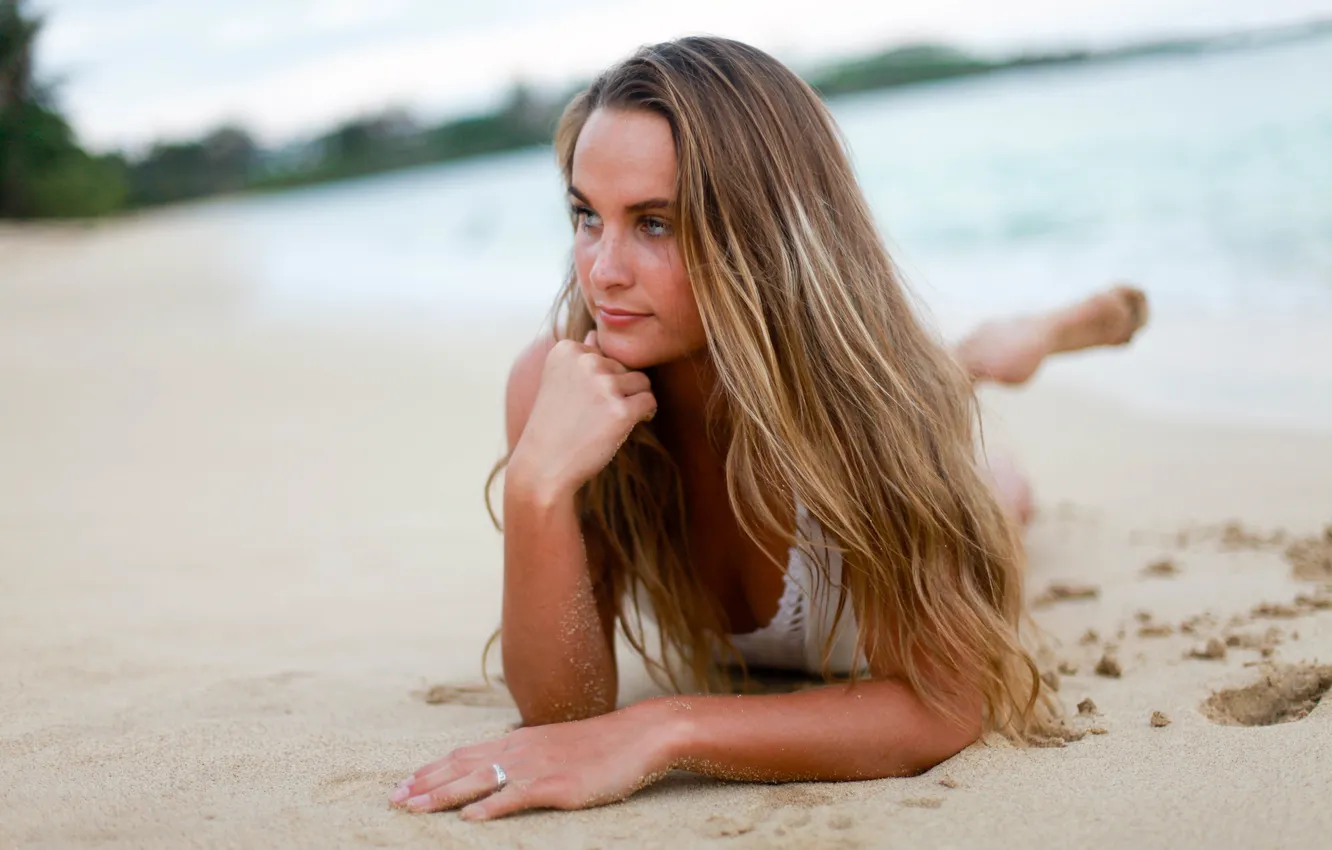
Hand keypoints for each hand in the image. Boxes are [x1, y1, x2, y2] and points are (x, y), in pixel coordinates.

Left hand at [389, 702, 681, 820]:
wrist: (640, 736)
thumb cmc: (602, 745)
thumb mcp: (557, 746)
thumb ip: (528, 755)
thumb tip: (502, 769)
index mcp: (520, 741)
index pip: (464, 754)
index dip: (432, 769)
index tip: (404, 782)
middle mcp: (521, 750)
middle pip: (462, 765)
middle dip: (425, 783)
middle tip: (392, 799)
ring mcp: (538, 767)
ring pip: (479, 780)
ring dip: (442, 794)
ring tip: (413, 807)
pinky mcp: (557, 786)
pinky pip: (516, 796)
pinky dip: (490, 806)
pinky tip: (469, 817)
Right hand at [509, 332, 655, 497]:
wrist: (543, 466)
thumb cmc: (554, 425)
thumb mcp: (560, 382)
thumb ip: (581, 356)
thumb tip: (595, 333)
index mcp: (567, 349)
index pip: (606, 354)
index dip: (600, 380)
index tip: (581, 400)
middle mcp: (585, 361)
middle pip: (626, 367)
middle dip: (618, 390)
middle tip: (593, 416)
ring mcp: (604, 385)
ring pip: (642, 382)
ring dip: (632, 401)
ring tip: (608, 421)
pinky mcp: (621, 410)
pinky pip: (650, 402)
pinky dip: (645, 414)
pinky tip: (625, 427)